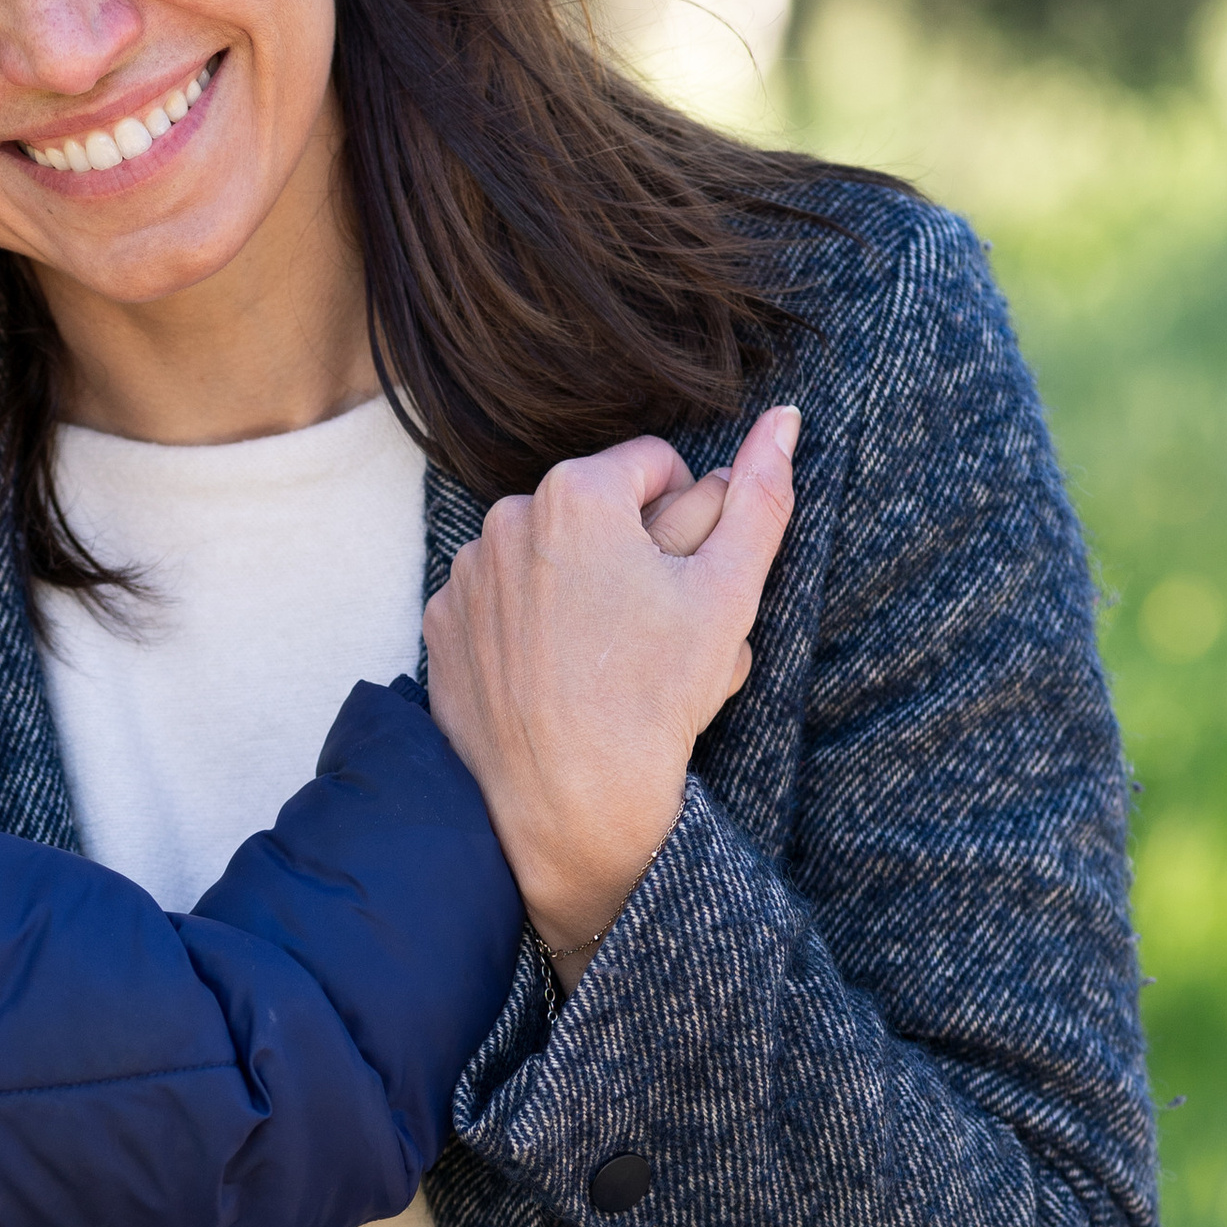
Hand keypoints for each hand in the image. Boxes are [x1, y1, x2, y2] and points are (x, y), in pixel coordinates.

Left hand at [423, 405, 799, 985]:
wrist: (568, 805)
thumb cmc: (655, 698)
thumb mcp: (729, 592)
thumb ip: (761, 496)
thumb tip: (784, 421)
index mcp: (577, 493)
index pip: (656, 466)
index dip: (690, 520)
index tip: (689, 582)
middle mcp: (505, 519)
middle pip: (598, 515)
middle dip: (635, 557)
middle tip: (658, 630)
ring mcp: (466, 576)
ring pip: (549, 560)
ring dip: (583, 591)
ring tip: (610, 661)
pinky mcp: (442, 628)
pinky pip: (501, 606)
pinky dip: (530, 629)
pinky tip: (557, 679)